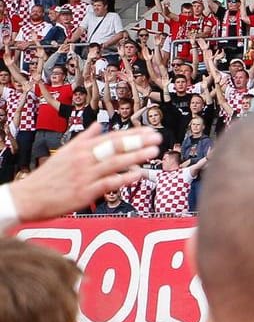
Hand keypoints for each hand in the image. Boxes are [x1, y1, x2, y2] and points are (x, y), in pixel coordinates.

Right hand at [6, 123, 161, 224]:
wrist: (28, 196)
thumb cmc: (48, 176)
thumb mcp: (65, 152)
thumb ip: (84, 138)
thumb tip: (98, 125)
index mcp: (80, 148)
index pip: (111, 138)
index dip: (132, 134)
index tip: (150, 131)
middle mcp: (83, 159)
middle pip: (114, 147)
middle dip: (137, 142)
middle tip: (157, 137)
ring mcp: (85, 175)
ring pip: (114, 163)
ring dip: (135, 156)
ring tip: (153, 152)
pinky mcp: (85, 192)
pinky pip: (108, 183)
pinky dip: (123, 178)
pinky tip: (138, 174)